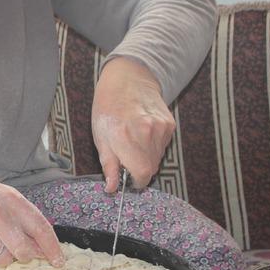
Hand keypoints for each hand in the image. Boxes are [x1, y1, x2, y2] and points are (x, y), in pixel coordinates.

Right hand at [0, 169, 63, 267]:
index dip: (52, 248)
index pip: (40, 228)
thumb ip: (25, 219)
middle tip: (13, 245)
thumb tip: (42, 249)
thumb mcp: (5, 197)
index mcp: (11, 199)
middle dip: (23, 254)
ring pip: (2, 260)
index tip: (59, 261)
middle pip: (23, 251)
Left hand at [91, 56, 174, 191]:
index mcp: (124, 135)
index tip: (127, 178)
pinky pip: (163, 147)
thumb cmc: (108, 108)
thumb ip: (108, 164)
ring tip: (133, 140)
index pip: (141, 173)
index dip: (134, 181)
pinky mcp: (170, 125)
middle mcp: (146, 131)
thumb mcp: (100, 136)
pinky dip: (153, 146)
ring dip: (146, 157)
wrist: (128, 80)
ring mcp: (161, 127)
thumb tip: (112, 188)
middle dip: (138, 168)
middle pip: (150, 168)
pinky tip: (143, 133)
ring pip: (157, 158)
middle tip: (126, 155)